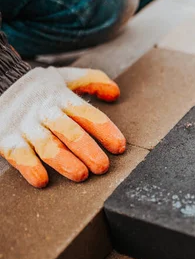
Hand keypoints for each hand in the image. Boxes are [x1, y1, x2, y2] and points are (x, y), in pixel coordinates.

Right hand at [0, 67, 125, 187]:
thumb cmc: (38, 88)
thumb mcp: (64, 78)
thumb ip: (92, 80)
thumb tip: (115, 93)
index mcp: (61, 98)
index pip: (88, 114)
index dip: (106, 130)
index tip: (120, 147)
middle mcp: (45, 112)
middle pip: (70, 132)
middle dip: (88, 151)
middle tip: (103, 167)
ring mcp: (25, 126)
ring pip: (47, 146)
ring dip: (65, 162)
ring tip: (81, 175)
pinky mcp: (5, 137)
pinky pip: (18, 154)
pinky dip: (30, 168)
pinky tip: (42, 181)